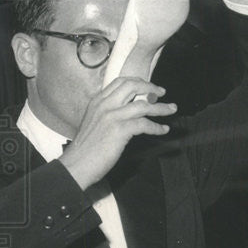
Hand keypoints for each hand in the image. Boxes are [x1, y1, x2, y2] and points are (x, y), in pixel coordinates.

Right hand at [60, 77, 175, 189]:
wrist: (76, 165)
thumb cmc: (85, 149)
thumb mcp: (93, 122)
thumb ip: (106, 113)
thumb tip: (126, 111)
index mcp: (97, 101)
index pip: (120, 82)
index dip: (138, 82)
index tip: (148, 87)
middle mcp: (104, 105)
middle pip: (132, 86)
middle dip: (151, 87)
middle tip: (161, 93)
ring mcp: (112, 117)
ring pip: (143, 105)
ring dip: (161, 107)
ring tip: (171, 109)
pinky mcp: (119, 131)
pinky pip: (144, 124)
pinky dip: (156, 127)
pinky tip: (162, 130)